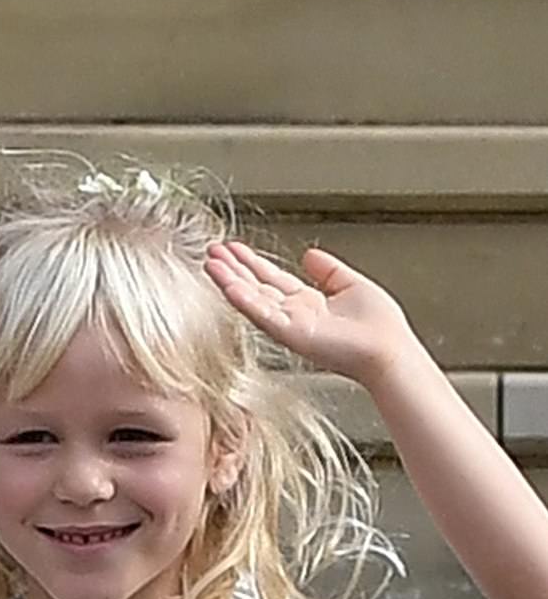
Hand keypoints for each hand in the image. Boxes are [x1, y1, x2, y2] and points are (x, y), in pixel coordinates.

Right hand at [205, 241, 424, 387]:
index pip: (271, 279)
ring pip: (253, 300)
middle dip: (233, 269)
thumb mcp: (351, 284)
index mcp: (307, 303)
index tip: (232, 249)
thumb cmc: (379, 327)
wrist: (389, 350)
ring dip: (230, 282)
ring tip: (210, 264)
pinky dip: (245, 300)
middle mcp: (294, 315)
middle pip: (256, 287)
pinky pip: (263, 315)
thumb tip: (310, 254)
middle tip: (211, 252)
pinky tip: (229, 286)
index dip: (251, 262)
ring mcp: (290, 326)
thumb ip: (329, 271)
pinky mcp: (292, 335)